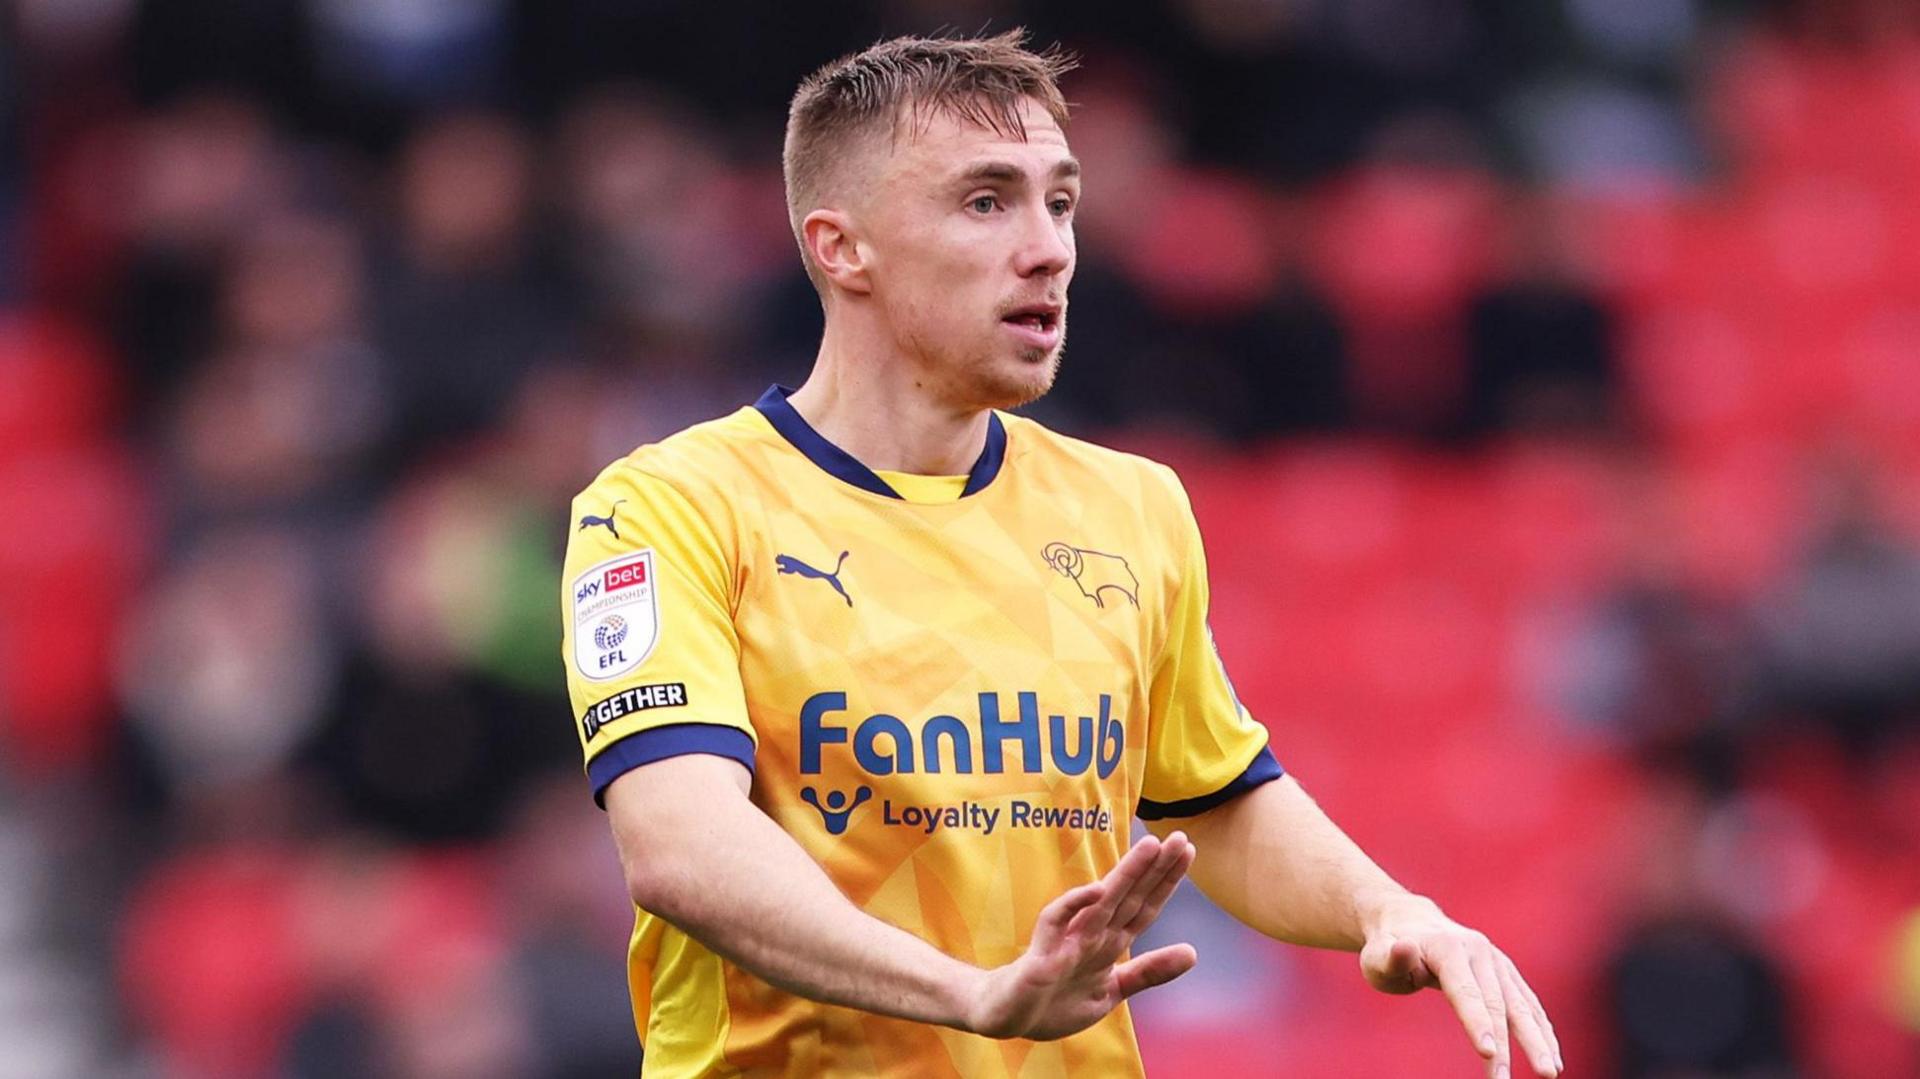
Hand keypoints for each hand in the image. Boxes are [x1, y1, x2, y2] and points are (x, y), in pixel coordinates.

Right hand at [965, 832, 1197, 1040]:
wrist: (1009, 1017)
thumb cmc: (1057, 999)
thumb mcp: (1111, 990)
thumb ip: (1149, 972)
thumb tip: (1193, 953)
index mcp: (1110, 942)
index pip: (1144, 906)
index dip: (1166, 881)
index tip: (1189, 850)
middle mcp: (1092, 935)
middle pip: (1129, 897)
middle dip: (1155, 868)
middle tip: (1180, 837)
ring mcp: (1067, 941)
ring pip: (1102, 902)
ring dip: (1127, 874)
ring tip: (1150, 846)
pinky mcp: (1042, 953)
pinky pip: (1057, 922)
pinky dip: (1075, 904)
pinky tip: (1096, 888)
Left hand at [1360, 896, 1561, 1077]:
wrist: (1411, 922)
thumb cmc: (1387, 947)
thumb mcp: (1376, 955)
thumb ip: (1390, 957)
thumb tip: (1404, 947)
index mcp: (1448, 948)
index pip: (1466, 991)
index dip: (1477, 1022)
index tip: (1487, 1053)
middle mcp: (1479, 951)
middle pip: (1498, 1003)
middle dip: (1508, 1045)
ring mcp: (1497, 962)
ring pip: (1523, 1005)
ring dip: (1538, 1040)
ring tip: (1550, 1074)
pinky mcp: (1506, 973)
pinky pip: (1529, 1004)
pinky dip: (1542, 1029)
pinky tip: (1553, 1057)